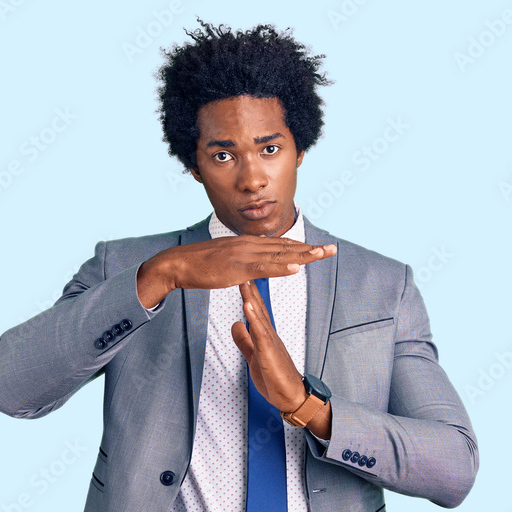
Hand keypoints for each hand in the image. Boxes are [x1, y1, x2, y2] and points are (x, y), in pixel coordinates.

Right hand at [137, 236, 335, 307]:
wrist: (179, 264)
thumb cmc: (201, 266)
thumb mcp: (228, 262)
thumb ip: (245, 262)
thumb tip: (257, 266)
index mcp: (248, 243)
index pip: (281, 244)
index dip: (302, 246)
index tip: (319, 248)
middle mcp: (249, 245)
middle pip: (286, 246)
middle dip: (311, 249)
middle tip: (332, 249)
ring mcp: (244, 255)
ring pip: (280, 255)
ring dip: (304, 255)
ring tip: (323, 255)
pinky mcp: (237, 267)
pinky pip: (263, 268)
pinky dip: (281, 267)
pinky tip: (296, 267)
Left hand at [230, 280, 304, 411]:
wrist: (292, 397)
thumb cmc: (275, 379)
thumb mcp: (253, 356)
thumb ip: (245, 340)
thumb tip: (235, 324)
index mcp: (265, 336)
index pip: (255, 310)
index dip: (248, 293)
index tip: (241, 276)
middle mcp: (269, 335)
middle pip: (258, 307)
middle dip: (249, 288)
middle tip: (242, 269)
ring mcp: (271, 342)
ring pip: (259, 316)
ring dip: (251, 298)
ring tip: (244, 281)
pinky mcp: (270, 352)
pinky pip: (260, 332)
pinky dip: (253, 318)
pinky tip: (247, 305)